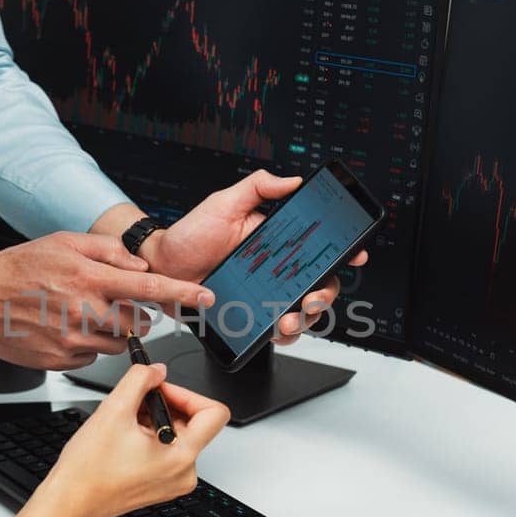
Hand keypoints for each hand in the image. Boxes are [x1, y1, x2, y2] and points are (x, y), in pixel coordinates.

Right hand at [0, 232, 210, 369]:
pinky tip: (62, 329)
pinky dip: (85, 345)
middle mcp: (83, 310)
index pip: (148, 289)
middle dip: (133, 316)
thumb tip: (139, 266)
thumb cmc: (20, 266)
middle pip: (136, 323)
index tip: (206, 300)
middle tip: (109, 303)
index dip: (181, 295)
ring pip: (115, 343)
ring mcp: (70, 338)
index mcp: (88, 278)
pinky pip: (90, 357)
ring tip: (78, 314)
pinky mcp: (59, 359)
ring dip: (108, 331)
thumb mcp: (65, 243)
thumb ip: (108, 251)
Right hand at [4, 362, 230, 516]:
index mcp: (181, 456)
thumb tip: (156, 370)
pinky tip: (125, 438)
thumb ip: (140, 380)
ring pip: (178, 435)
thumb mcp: (113, 410)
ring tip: (125, 424)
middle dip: (165, 405)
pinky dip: (150, 437)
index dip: (188, 393)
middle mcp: (184, 472)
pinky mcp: (162, 484)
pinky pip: (168, 451)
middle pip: (194, 423)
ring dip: (155, 420)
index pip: (214, 413)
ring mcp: (174, 480)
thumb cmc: (87, 471)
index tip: (162, 389)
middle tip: (136, 402)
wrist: (69, 503)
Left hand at [143, 171, 367, 344]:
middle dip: (324, 296)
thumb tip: (293, 180)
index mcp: (277, 242)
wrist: (160, 268)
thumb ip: (258, 188)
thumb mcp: (223, 203)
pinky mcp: (251, 316)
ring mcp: (265, 295)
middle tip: (310, 300)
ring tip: (287, 322)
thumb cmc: (190, 235)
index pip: (318, 248)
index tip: (355, 256)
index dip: (343, 253)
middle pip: (318, 285)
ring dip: (304, 321)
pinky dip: (281, 336)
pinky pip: (275, 330)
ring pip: (302, 312)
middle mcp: (276, 270)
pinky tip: (274, 331)